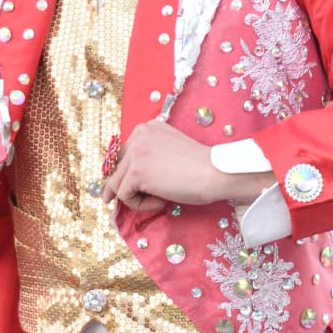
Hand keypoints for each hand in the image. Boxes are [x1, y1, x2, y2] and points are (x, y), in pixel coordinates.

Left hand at [101, 120, 269, 213]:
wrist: (215, 173)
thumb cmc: (199, 167)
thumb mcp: (170, 151)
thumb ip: (150, 155)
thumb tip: (127, 177)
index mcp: (147, 127)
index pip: (125, 154)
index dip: (132, 173)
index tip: (144, 186)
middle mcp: (138, 134)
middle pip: (118, 168)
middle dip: (131, 186)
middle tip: (152, 197)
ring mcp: (135, 152)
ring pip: (117, 184)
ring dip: (136, 197)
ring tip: (160, 199)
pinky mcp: (136, 171)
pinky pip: (124, 195)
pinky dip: (140, 204)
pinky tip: (161, 201)